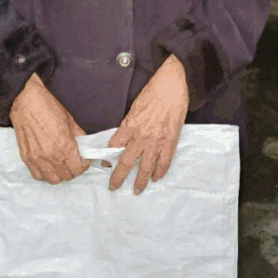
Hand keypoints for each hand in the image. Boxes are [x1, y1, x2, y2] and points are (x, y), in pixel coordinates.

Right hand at [10, 72, 89, 183]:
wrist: (26, 101)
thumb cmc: (48, 108)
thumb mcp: (70, 120)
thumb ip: (79, 137)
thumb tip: (85, 147)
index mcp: (64, 146)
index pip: (78, 169)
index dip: (83, 165)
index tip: (83, 160)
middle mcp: (51, 156)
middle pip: (67, 176)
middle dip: (73, 170)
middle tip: (73, 161)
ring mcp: (37, 158)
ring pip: (52, 180)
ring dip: (59, 174)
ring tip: (60, 164)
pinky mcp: (26, 157)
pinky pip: (37, 176)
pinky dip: (45, 173)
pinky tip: (48, 165)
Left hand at [108, 54, 189, 194]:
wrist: (172, 87)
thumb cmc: (153, 93)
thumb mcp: (134, 107)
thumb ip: (129, 123)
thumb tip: (125, 135)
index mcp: (128, 126)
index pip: (114, 147)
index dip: (108, 158)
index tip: (106, 165)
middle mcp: (140, 137)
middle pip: (126, 162)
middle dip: (119, 177)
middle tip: (114, 187)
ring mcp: (156, 142)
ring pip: (145, 167)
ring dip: (140, 181)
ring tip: (137, 190)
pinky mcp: (170, 142)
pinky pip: (164, 162)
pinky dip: (160, 172)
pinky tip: (157, 178)